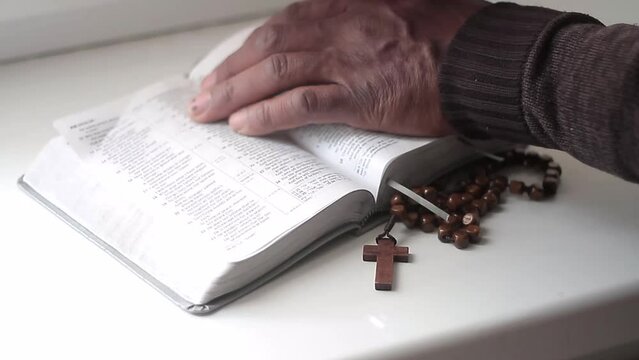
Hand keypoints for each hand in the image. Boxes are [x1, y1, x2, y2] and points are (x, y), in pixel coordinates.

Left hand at [190, 0, 487, 135]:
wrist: (487, 57)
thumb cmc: (453, 35)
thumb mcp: (402, 9)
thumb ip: (366, 19)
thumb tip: (342, 40)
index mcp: (346, 5)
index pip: (282, 25)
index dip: (248, 49)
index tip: (228, 67)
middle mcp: (340, 26)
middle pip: (268, 46)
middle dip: (229, 73)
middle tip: (203, 95)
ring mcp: (349, 59)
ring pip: (276, 72)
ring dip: (235, 93)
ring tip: (208, 112)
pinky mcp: (362, 95)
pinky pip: (304, 103)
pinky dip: (270, 114)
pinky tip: (245, 125)